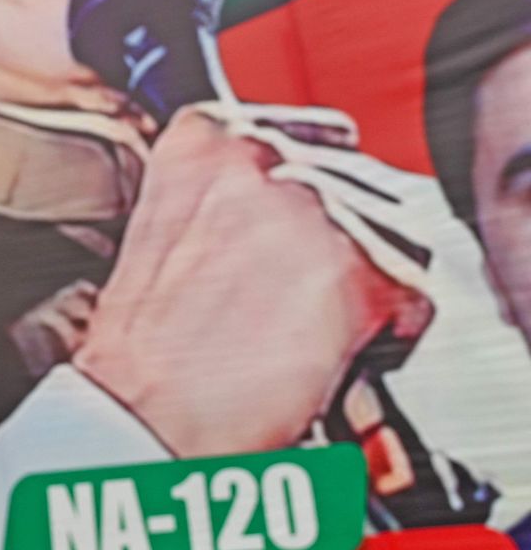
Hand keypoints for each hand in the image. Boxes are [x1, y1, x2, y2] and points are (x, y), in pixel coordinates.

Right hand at [74, 104, 412, 456]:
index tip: (289, 229)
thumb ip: (225, 193)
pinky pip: (409, 297)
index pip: (302, 135)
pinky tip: (324, 351)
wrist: (141, 414)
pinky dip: (383, 334)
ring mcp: (314, 208)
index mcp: (203, 135)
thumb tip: (283, 200)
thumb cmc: (141, 346)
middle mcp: (262, 156)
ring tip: (297, 327)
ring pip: (389, 235)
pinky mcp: (361, 268)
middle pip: (351, 183)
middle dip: (333, 242)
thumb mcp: (161, 228)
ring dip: (360, 283)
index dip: (302, 196)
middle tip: (283, 299)